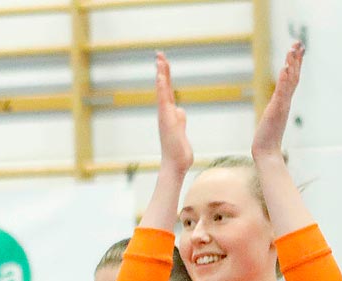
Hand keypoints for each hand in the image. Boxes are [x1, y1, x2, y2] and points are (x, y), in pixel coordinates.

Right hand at [154, 53, 192, 173]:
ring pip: (163, 90)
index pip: (168, 90)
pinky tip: (160, 76)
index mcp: (170, 113)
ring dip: (161, 74)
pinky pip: (163, 99)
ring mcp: (165, 115)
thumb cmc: (178, 151)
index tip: (163, 61)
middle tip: (159, 53)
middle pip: (164, 86)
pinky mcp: (167, 119)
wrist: (175, 165)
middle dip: (162, 69)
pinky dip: (161, 87)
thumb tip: (180, 110)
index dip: (165, 76)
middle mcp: (165, 112)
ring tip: (160, 59)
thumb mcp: (182, 130)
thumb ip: (180, 119)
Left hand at [252, 40, 302, 159]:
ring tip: (293, 49)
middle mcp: (286, 101)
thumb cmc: (267, 139)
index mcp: (284, 102)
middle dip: (297, 59)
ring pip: (290, 81)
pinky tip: (285, 67)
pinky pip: (282, 91)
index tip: (298, 49)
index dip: (296, 64)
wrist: (267, 152)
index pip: (292, 79)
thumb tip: (274, 108)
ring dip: (292, 64)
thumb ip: (274, 111)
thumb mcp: (271, 119)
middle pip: (294, 76)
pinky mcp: (277, 110)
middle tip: (299, 42)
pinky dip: (284, 79)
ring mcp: (282, 105)